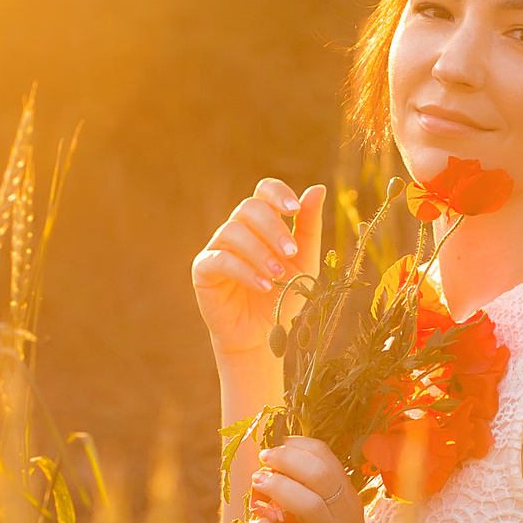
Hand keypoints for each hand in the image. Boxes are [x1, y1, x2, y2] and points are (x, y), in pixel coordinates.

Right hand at [193, 179, 324, 357]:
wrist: (264, 334)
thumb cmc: (284, 294)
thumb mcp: (304, 260)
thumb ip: (309, 226)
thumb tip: (318, 188)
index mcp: (262, 222)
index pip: (263, 190)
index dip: (277, 193)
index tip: (294, 210)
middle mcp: (237, 229)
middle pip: (248, 207)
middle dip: (273, 228)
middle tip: (291, 253)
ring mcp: (217, 247)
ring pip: (233, 230)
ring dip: (260, 252)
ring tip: (278, 275)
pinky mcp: (203, 270)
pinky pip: (220, 259)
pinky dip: (244, 270)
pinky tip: (263, 285)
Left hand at [243, 436, 370, 522]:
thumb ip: (316, 500)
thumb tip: (274, 473)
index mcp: (350, 502)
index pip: (328, 459)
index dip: (299, 446)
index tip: (278, 446)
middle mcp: (345, 519)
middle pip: (319, 474)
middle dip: (286, 461)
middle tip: (263, 462)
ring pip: (308, 504)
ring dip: (277, 489)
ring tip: (256, 486)